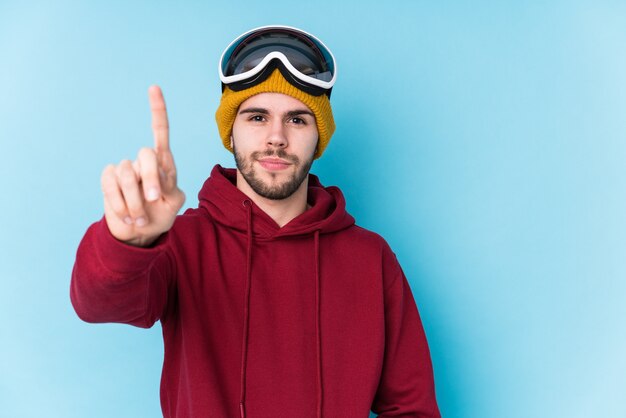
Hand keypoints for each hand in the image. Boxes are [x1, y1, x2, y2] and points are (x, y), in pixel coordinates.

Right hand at [101, 86, 185, 246]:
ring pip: (127, 175)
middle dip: (150, 178)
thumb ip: (171, 190)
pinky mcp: (109, 179)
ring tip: (140, 217)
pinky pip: (111, 185)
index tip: (154, 88)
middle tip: (153, 199)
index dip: (157, 110)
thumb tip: (157, 180)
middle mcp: (143, 162)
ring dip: (135, 200)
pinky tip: (127, 215)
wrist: (139, 234)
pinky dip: (121, 204)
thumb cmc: (160, 216)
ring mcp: (125, 170)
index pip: (160, 133)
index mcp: (164, 164)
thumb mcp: (174, 205)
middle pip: (145, 155)